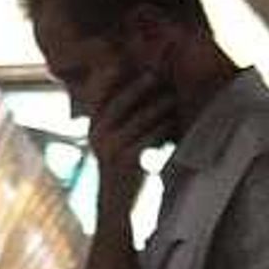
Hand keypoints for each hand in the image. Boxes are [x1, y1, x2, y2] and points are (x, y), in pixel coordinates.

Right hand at [87, 73, 170, 215]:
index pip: (100, 94)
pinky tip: (175, 123)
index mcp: (93, 127)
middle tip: (158, 73)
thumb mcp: (114, 143)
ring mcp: (110, 148)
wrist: (115, 207)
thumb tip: (140, 93)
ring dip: (159, 106)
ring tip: (174, 97)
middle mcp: (97, 135)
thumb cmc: (121, 171)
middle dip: (139, 85)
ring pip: (139, 119)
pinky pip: (148, 137)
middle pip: (119, 102)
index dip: (112, 76)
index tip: (127, 61)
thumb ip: (120, 121)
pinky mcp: (125, 161)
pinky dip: (163, 128)